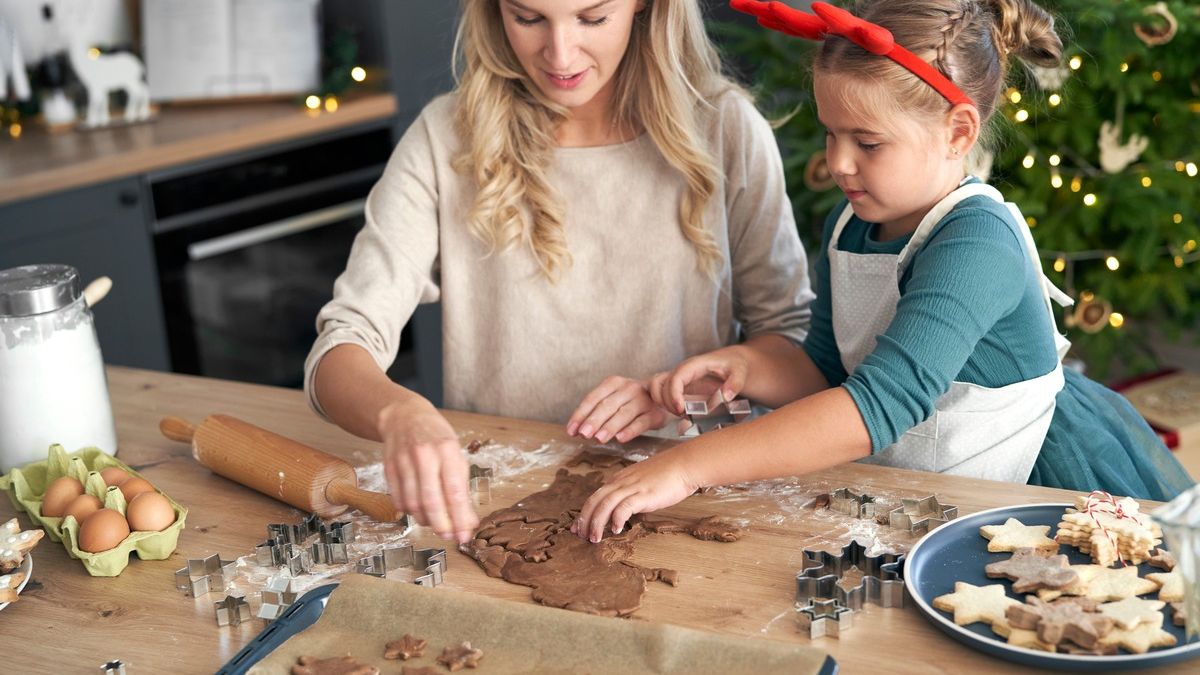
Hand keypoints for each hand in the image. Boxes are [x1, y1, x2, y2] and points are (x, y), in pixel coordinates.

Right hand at [379, 404, 479, 542]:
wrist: (404, 416)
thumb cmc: (435, 437)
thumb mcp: (455, 455)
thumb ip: (462, 488)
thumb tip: (468, 521)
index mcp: (447, 450)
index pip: (454, 492)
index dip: (459, 518)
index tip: (464, 535)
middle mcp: (424, 454)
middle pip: (431, 500)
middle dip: (441, 525)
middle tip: (448, 536)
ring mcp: (404, 460)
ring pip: (412, 503)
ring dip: (424, 520)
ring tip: (434, 522)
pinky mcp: (389, 467)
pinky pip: (398, 498)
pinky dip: (409, 511)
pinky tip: (418, 510)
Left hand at [566, 375, 670, 442]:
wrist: (663, 397)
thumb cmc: (629, 401)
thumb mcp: (612, 400)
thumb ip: (595, 412)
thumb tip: (576, 430)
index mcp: (613, 382)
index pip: (593, 398)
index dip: (580, 415)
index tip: (571, 430)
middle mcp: (629, 388)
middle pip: (608, 405)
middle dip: (594, 421)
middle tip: (584, 434)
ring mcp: (643, 400)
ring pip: (624, 414)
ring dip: (610, 427)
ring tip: (598, 439)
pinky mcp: (655, 414)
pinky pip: (641, 423)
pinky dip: (630, 430)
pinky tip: (620, 438)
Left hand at [570, 447, 699, 542]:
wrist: (685, 464)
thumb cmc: (669, 473)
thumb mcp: (643, 481)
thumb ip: (632, 492)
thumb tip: (627, 508)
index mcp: (620, 479)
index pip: (596, 496)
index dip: (585, 512)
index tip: (579, 526)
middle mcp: (622, 482)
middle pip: (595, 500)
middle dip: (584, 519)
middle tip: (579, 536)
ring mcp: (632, 487)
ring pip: (605, 505)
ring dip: (597, 523)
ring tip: (594, 539)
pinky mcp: (643, 494)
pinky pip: (624, 507)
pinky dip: (617, 519)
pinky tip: (616, 530)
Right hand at [650, 347, 750, 414]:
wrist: (734, 362)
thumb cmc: (735, 364)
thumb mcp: (740, 371)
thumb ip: (735, 382)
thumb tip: (726, 396)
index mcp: (694, 365)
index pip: (676, 378)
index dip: (673, 394)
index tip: (680, 409)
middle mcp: (683, 371)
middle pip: (661, 384)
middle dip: (667, 402)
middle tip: (682, 415)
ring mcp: (680, 379)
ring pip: (657, 388)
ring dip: (662, 403)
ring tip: (680, 414)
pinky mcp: (681, 386)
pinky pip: (663, 394)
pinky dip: (665, 404)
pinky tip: (680, 413)